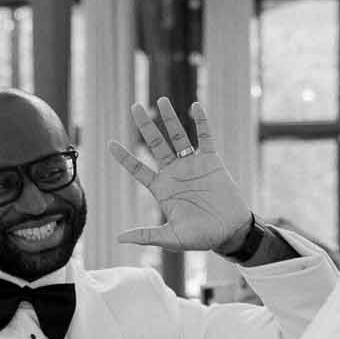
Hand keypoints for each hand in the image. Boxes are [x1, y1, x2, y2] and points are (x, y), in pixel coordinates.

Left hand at [107, 100, 251, 252]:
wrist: (230, 232)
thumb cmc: (201, 237)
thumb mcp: (171, 238)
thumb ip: (147, 235)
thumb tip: (118, 238)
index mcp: (162, 189)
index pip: (138, 169)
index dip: (124, 157)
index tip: (110, 143)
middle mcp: (175, 173)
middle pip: (155, 144)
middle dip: (145, 126)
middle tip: (135, 106)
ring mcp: (193, 165)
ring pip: (178, 136)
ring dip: (170, 119)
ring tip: (161, 100)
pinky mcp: (212, 161)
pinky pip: (205, 138)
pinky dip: (201, 122)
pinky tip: (195, 107)